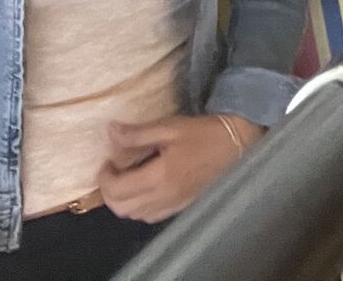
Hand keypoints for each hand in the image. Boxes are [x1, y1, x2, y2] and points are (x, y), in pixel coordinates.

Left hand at [97, 114, 259, 222]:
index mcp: (159, 176)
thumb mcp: (171, 127)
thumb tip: (111, 131)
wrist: (238, 144)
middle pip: (121, 208)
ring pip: (134, 216)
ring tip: (127, 180)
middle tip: (113, 172)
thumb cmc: (205, 133)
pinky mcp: (182, 207)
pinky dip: (140, 207)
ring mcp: (173, 205)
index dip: (104, 177)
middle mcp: (163, 197)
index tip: (107, 162)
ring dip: (124, 201)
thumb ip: (138, 133)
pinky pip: (151, 216)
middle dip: (109, 192)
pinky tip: (146, 190)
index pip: (117, 189)